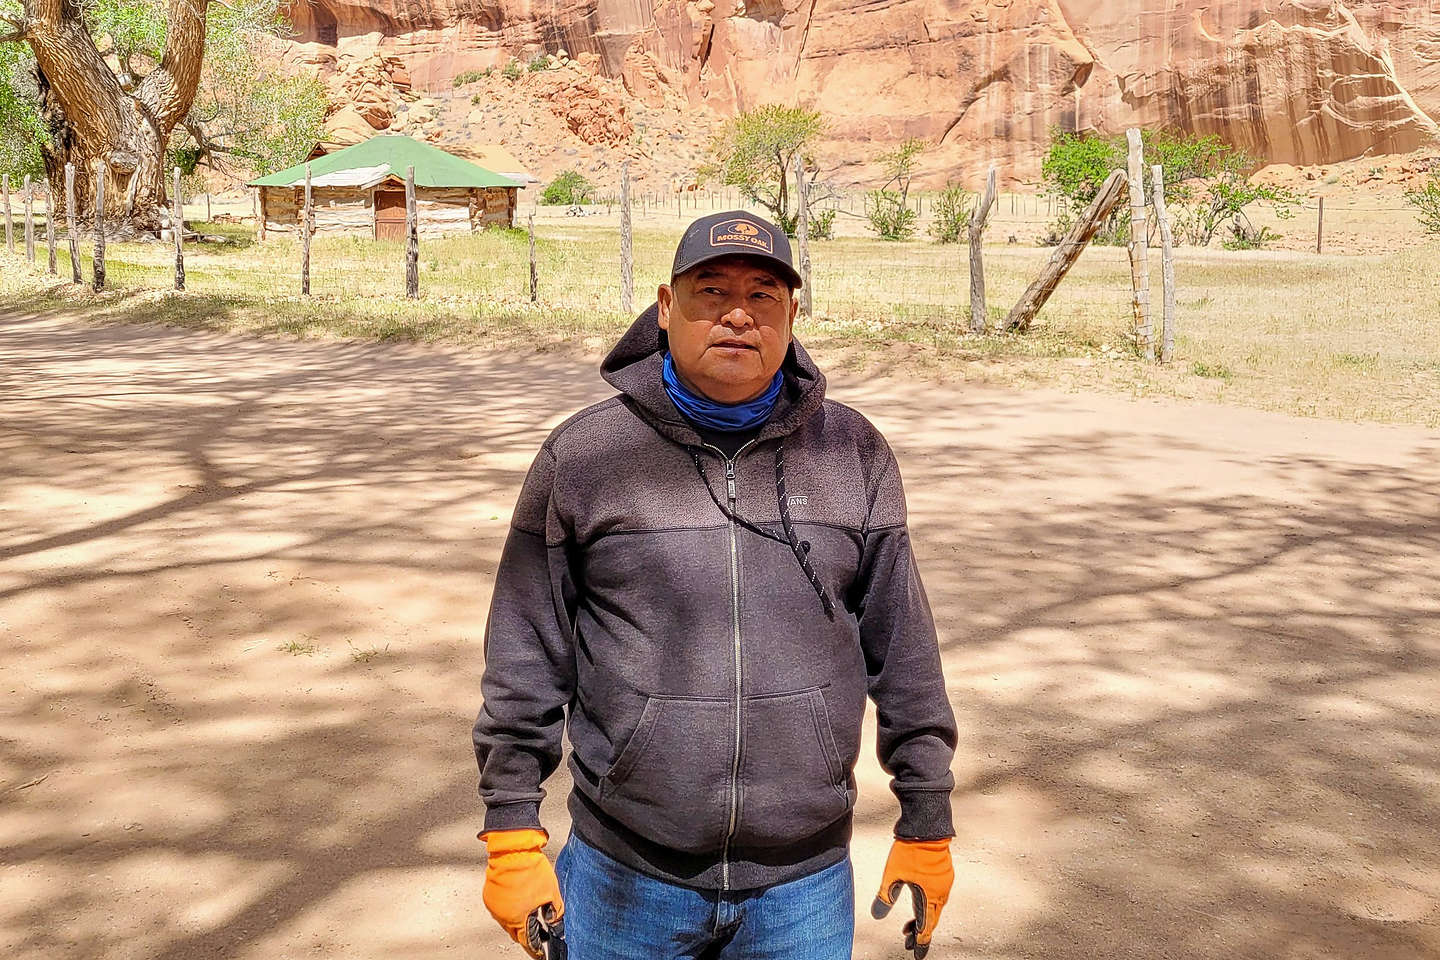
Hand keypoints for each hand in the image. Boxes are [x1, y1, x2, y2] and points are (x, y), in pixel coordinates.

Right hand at [481, 828, 564, 958]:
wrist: (513, 849)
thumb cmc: (530, 868)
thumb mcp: (551, 892)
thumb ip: (556, 911)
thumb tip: (556, 920)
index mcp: (517, 919)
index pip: (527, 942)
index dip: (535, 949)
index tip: (539, 953)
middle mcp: (502, 916)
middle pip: (516, 932)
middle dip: (527, 933)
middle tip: (538, 933)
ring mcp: (494, 906)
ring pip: (507, 920)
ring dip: (518, 919)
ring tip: (530, 913)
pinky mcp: (489, 895)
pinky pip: (500, 908)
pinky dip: (510, 908)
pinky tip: (519, 901)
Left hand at [870, 838, 953, 958]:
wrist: (926, 826)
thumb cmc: (909, 850)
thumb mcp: (892, 875)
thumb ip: (885, 897)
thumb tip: (877, 915)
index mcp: (930, 897)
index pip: (925, 928)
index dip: (920, 943)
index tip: (916, 955)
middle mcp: (940, 893)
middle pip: (930, 920)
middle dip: (918, 933)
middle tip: (907, 943)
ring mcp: (943, 883)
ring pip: (934, 908)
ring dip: (921, 918)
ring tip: (907, 927)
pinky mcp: (943, 873)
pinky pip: (936, 896)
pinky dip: (926, 904)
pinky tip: (918, 902)